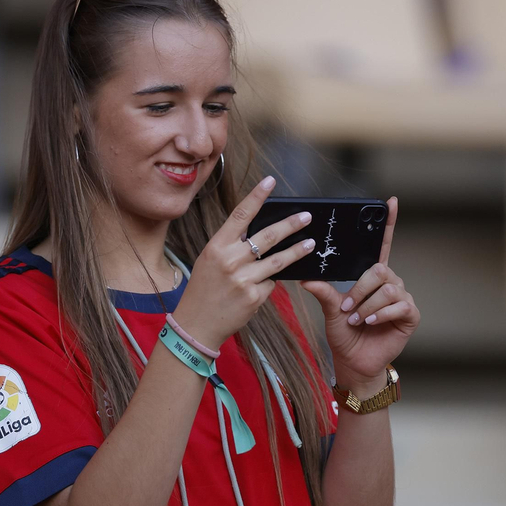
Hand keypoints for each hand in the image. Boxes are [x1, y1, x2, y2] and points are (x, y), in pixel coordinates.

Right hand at [171, 176, 315, 350]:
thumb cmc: (204, 289)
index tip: (270, 182)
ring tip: (310, 244)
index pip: (240, 215)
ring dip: (297, 251)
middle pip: (268, 236)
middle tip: (306, 217)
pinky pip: (271, 284)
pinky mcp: (254, 297)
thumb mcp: (210, 260)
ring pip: (278, 260)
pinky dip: (270, 282)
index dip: (257, 196)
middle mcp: (230, 260)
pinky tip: (261, 286)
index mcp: (216, 246)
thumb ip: (232, 246)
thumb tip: (260, 233)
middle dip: (291, 225)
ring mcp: (243, 279)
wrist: (196, 324)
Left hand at [302, 197, 418, 393]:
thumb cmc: (343, 334)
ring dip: (367, 305)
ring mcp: (401, 298)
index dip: (387, 223)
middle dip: (361, 288)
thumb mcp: (330, 310)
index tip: (390, 201)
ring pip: (387, 288)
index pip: (382, 245)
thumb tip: (305, 278)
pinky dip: (380, 314)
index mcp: (371, 277)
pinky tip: (369, 322)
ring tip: (356, 319)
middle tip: (347, 306)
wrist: (353, 362)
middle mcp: (389, 283)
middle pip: (380, 270)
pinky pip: (398, 305)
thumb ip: (323, 292)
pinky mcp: (410, 315)